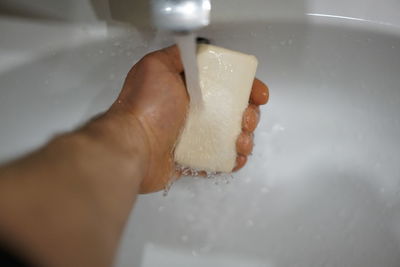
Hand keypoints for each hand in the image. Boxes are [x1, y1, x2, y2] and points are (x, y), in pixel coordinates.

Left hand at [108, 46, 268, 193]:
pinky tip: (236, 157)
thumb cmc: (146, 107)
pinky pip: (218, 159)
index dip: (245, 88)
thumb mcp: (157, 67)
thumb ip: (177, 55)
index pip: (224, 85)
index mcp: (187, 91)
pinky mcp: (191, 160)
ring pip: (229, 136)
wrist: (132, 147)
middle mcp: (191, 113)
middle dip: (248, 115)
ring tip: (241, 142)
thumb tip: (194, 48)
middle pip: (232, 111)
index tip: (258, 95)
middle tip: (246, 120)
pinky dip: (232, 158)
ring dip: (244, 138)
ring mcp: (192, 138)